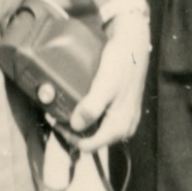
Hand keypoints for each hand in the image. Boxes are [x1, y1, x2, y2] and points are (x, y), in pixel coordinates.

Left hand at [67, 11, 149, 150]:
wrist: (135, 44)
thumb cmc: (121, 62)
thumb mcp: (105, 83)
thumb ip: (92, 107)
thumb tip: (76, 126)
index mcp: (119, 126)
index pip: (88, 146)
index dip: (70, 136)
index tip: (56, 121)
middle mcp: (124, 128)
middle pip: (93, 140)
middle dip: (74, 130)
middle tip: (58, 113)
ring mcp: (125, 119)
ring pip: (98, 131)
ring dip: (82, 123)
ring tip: (67, 108)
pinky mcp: (124, 110)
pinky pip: (104, 120)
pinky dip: (92, 116)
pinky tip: (83, 103)